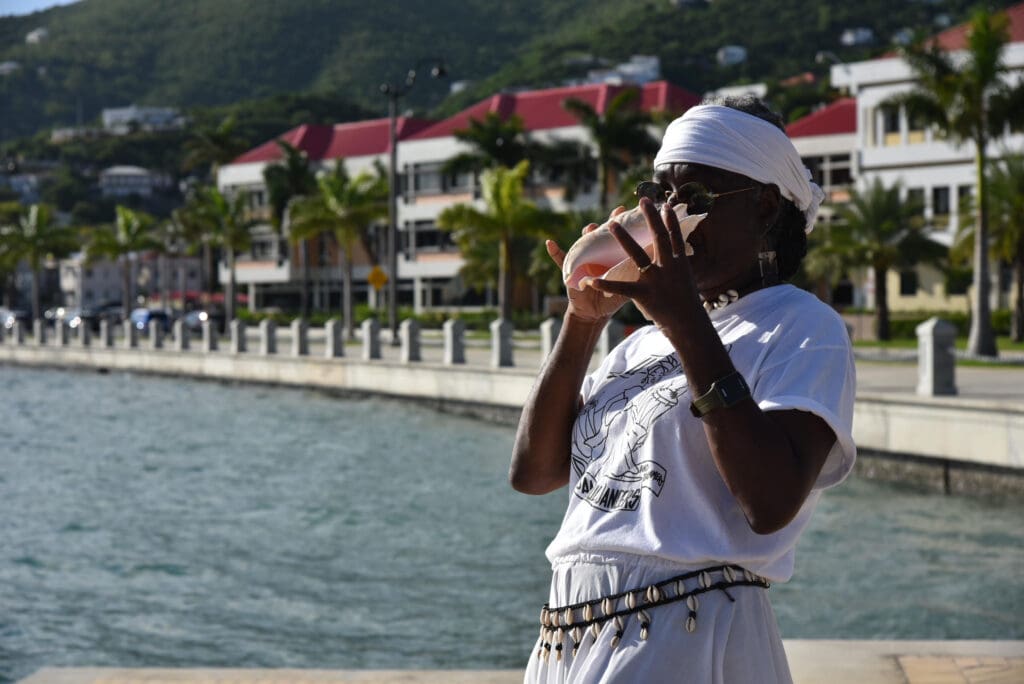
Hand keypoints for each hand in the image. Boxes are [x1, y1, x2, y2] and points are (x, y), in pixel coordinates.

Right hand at [547, 208, 628, 322]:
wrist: (594, 312)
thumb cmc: (611, 297)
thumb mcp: (626, 286)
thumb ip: (637, 275)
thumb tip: (655, 264)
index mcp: (612, 256)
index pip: (619, 236)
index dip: (623, 223)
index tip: (629, 212)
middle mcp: (598, 254)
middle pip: (602, 234)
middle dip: (608, 223)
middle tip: (616, 214)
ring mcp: (584, 260)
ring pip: (584, 243)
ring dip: (586, 235)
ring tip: (590, 229)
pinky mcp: (572, 271)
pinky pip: (561, 260)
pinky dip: (555, 252)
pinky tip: (549, 243)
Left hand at [588, 198, 699, 329]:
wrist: (688, 324)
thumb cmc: (687, 303)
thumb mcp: (686, 280)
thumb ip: (678, 265)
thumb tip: (679, 253)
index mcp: (680, 263)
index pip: (675, 237)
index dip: (670, 220)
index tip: (665, 204)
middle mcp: (668, 267)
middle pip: (659, 237)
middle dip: (650, 218)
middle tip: (643, 200)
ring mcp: (655, 280)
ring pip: (637, 255)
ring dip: (623, 238)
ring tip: (611, 224)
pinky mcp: (643, 294)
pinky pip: (621, 288)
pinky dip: (606, 284)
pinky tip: (591, 280)